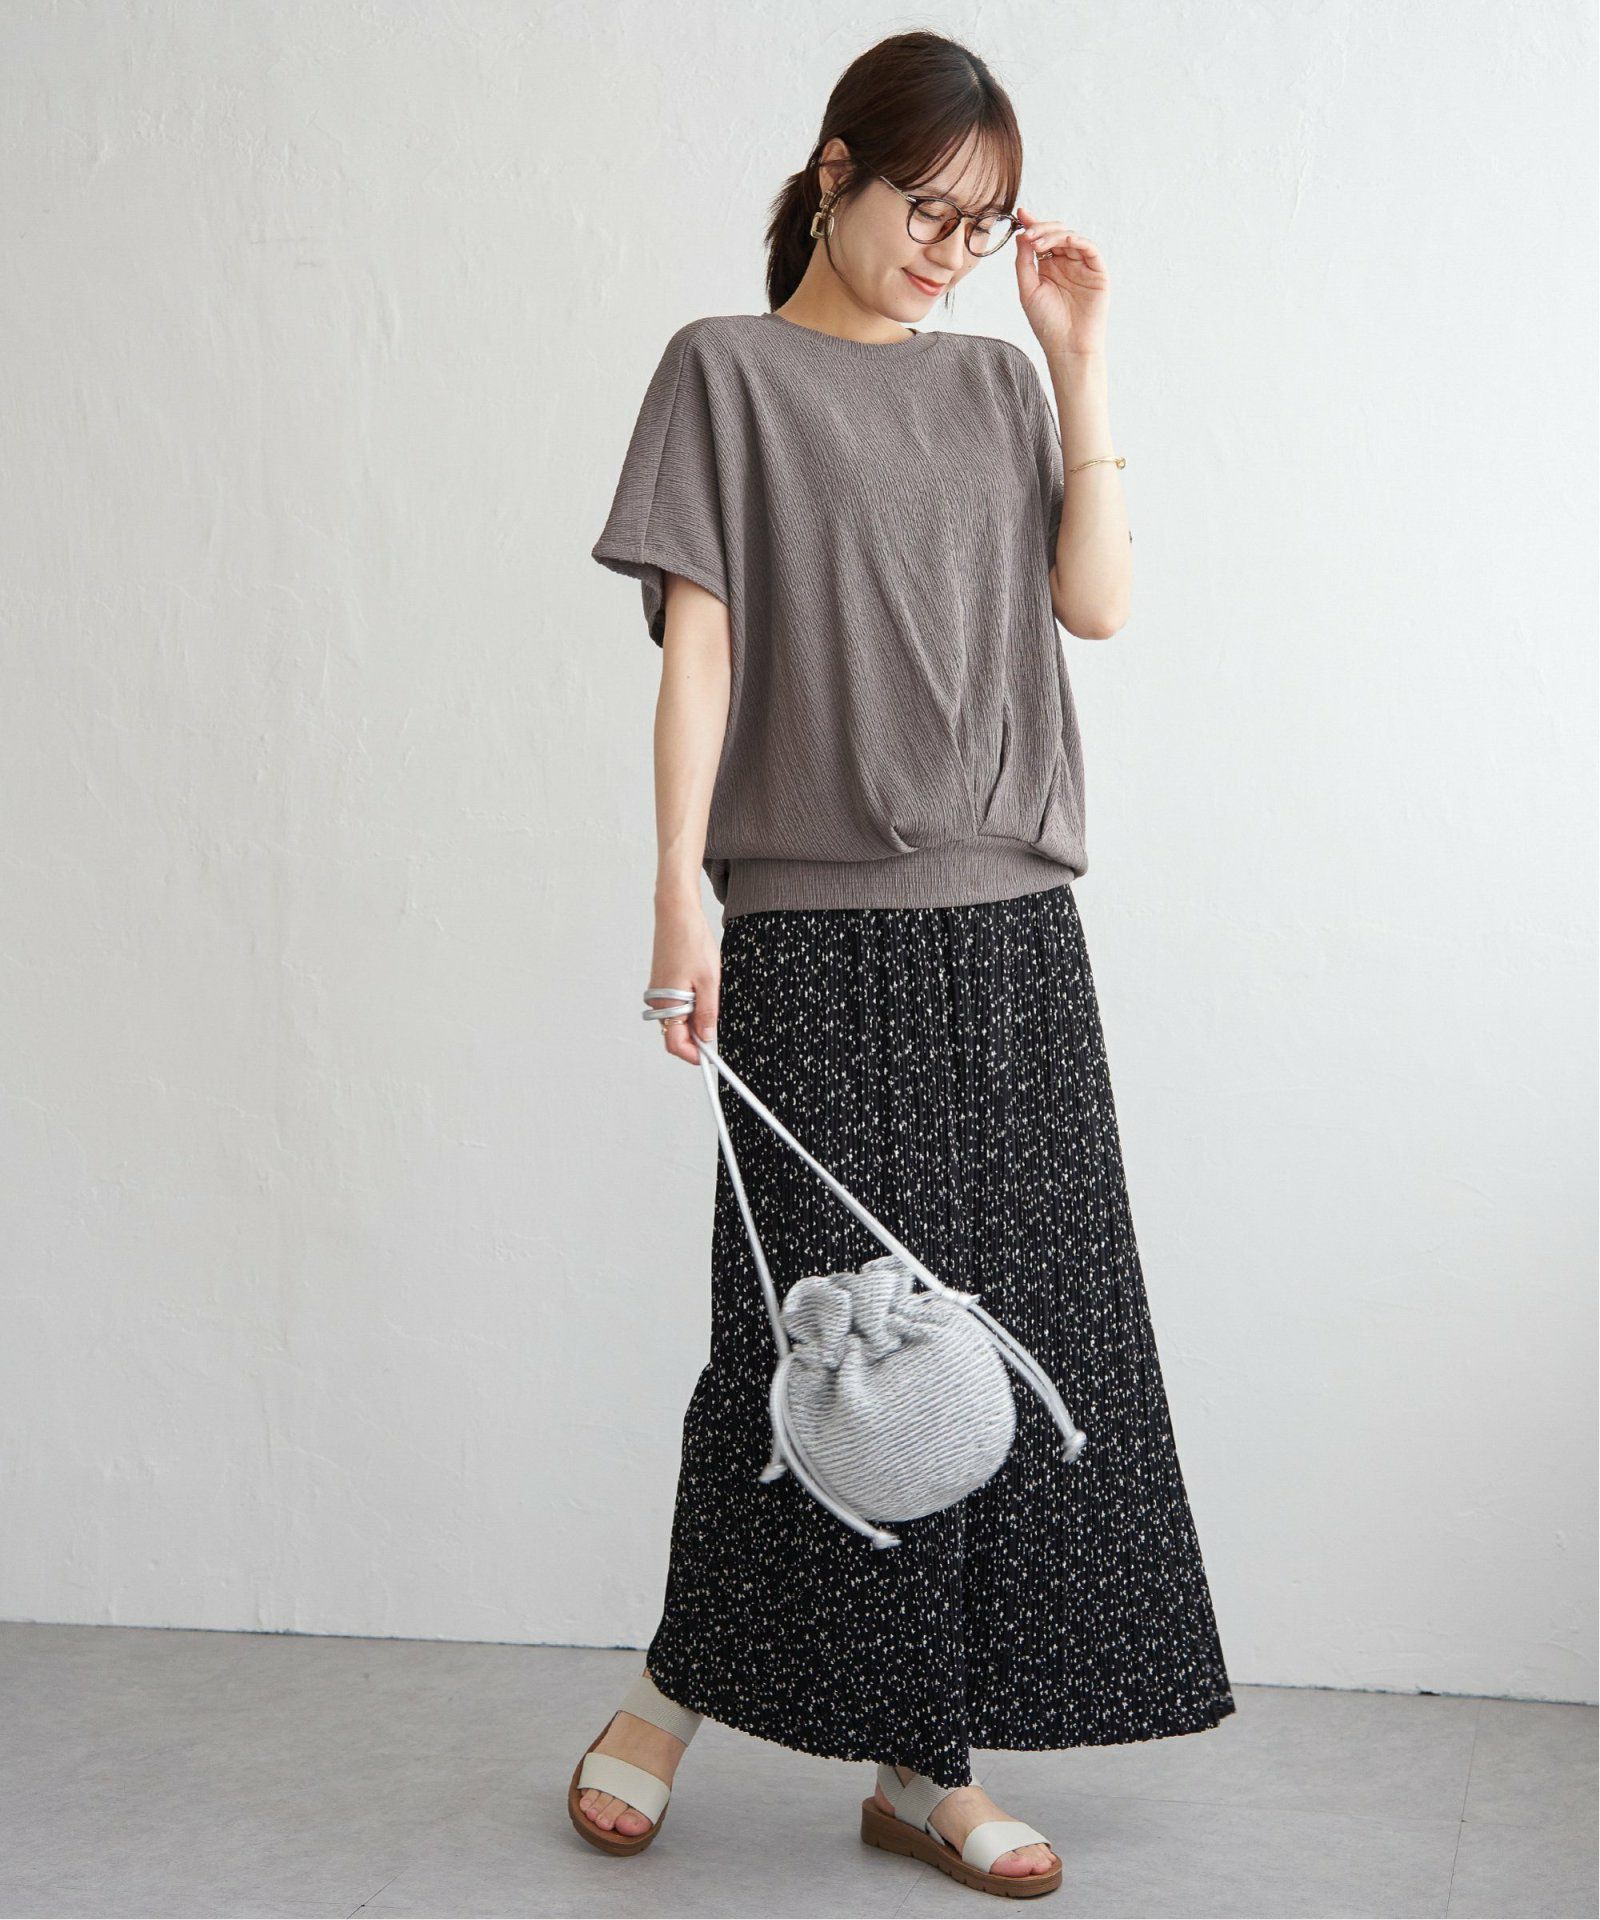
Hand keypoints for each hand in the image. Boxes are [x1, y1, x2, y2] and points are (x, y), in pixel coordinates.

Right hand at [649, 893, 719, 1065]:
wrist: (677, 914)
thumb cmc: (691, 942)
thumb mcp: (710, 981)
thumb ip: (708, 1012)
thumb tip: (708, 1037)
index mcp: (668, 1004)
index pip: (676, 1044)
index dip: (694, 1055)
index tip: (711, 1058)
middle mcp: (660, 1002)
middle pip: (675, 1034)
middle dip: (696, 1039)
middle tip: (718, 1034)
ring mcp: (661, 992)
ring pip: (677, 1019)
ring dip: (695, 1021)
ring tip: (714, 1005)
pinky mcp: (665, 982)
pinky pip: (677, 1004)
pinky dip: (691, 1006)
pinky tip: (705, 993)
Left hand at [1013, 204, 1109, 359]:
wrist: (1067, 347)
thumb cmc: (1047, 324)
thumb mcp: (1028, 289)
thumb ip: (1023, 262)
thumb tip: (1020, 235)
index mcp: (1048, 267)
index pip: (1041, 240)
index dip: (1032, 225)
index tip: (1020, 214)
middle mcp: (1066, 263)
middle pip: (1055, 234)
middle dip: (1041, 228)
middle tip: (1027, 232)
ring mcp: (1082, 266)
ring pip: (1071, 237)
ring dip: (1054, 234)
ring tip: (1037, 241)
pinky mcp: (1097, 272)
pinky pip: (1090, 248)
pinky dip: (1077, 240)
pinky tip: (1064, 240)